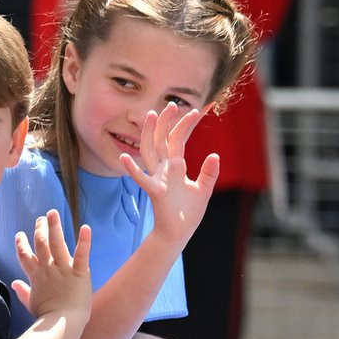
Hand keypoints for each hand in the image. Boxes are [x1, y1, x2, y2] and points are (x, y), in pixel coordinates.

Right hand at [11, 210, 91, 321]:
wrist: (62, 325)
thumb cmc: (47, 317)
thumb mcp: (31, 303)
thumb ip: (23, 292)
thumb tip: (14, 284)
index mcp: (36, 276)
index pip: (25, 256)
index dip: (21, 244)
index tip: (20, 235)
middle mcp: (47, 269)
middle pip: (40, 244)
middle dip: (40, 229)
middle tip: (41, 218)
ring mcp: (63, 269)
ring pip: (57, 243)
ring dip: (54, 227)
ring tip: (53, 213)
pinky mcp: (79, 272)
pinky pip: (81, 254)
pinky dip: (84, 240)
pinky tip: (86, 227)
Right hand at [121, 102, 219, 245]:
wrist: (178, 234)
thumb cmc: (187, 214)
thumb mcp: (203, 190)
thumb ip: (208, 173)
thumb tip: (214, 155)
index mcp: (175, 167)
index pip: (179, 140)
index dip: (187, 125)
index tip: (199, 109)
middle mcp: (164, 169)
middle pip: (162, 140)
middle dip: (167, 121)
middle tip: (172, 103)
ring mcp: (158, 178)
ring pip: (151, 151)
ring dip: (150, 134)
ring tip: (151, 115)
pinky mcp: (155, 191)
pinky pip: (142, 179)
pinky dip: (132, 169)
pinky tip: (124, 157)